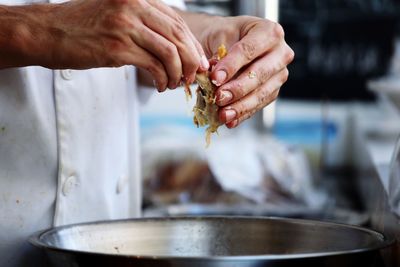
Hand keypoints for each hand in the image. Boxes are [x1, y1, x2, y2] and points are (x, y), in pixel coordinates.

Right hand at [1, 0, 208, 89]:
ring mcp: (125, 25)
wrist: (46, 32)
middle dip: (191, 60)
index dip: (192, 44)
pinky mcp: (117, 47)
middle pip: (178, 36)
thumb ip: (145, 23)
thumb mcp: (117, 15)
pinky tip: (160, 85)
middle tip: (192, 76)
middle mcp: (134, 6)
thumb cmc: (82, 27)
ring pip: (170, 52)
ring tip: (174, 84)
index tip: (198, 61)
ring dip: (177, 73)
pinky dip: (163, 79)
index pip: (178, 21)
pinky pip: (154, 66)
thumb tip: (174, 46)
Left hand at [201, 16, 293, 127]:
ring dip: (241, 106)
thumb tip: (216, 78)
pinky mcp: (274, 91)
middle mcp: (281, 53)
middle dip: (238, 89)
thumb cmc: (225, 37)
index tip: (215, 78)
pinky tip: (230, 121)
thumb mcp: (219, 37)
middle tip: (219, 98)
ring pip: (262, 93)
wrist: (228, 44)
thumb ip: (218, 56)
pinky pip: (259, 105)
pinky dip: (243, 114)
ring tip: (222, 115)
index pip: (249, 50)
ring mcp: (280, 74)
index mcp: (269, 32)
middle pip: (260, 74)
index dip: (232, 66)